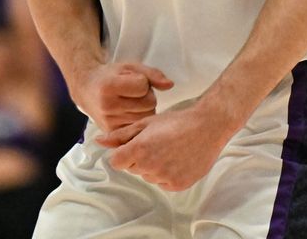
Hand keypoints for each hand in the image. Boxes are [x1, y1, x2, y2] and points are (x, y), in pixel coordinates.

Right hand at [71, 62, 173, 133]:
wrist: (87, 90)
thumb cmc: (110, 76)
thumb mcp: (130, 67)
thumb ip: (152, 74)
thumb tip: (170, 85)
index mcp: (109, 86)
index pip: (143, 86)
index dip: (143, 81)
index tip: (132, 80)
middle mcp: (108, 107)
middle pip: (148, 104)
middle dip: (146, 96)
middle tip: (132, 92)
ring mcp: (110, 122)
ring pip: (146, 116)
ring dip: (144, 109)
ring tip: (130, 101)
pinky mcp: (113, 132)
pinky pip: (139, 127)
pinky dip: (139, 119)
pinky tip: (129, 112)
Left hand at [99, 105, 229, 191]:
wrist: (208, 126)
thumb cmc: (177, 121)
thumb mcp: (147, 123)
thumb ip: (121, 135)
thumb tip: (98, 141)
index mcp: (139, 149)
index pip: (116, 162)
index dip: (125, 152)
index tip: (137, 144)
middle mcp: (150, 166)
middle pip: (133, 168)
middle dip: (139, 157)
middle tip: (158, 143)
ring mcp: (164, 177)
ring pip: (148, 176)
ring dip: (153, 166)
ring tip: (170, 149)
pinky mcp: (177, 185)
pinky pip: (163, 182)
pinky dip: (167, 173)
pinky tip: (178, 158)